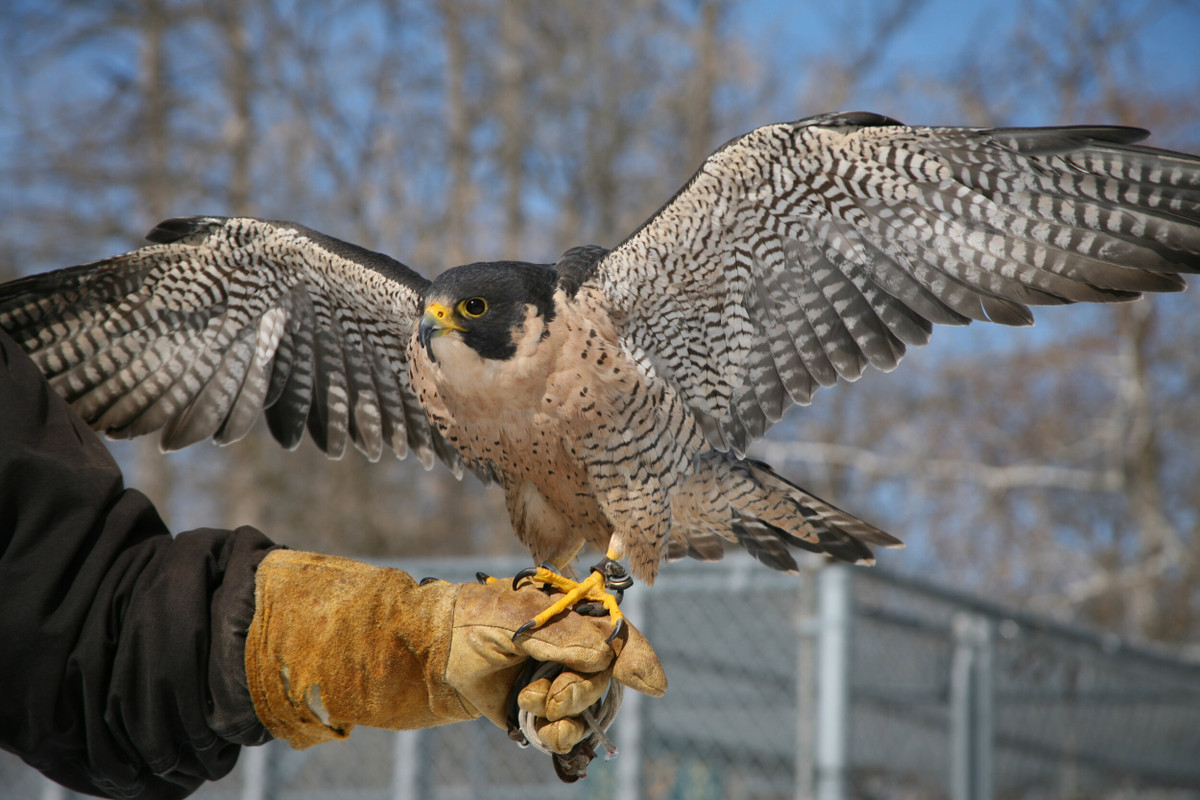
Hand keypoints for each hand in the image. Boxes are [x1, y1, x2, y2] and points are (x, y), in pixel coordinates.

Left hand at [244, 550, 664, 751]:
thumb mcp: (528, 625)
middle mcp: (575, 648)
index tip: (653, 685)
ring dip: (564, 717)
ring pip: (593, 713)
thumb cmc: (472, 624)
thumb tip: (639, 670)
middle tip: (542, 694)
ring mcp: (560, 680)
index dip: (640, 660)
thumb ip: (581, 642)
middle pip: (610, 683)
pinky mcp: (543, 712)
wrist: (427, 654)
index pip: (622, 638)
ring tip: (526, 704)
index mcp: (576, 616)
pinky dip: (558, 738)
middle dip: (579, 694)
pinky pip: (572, 736)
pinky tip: (533, 727)